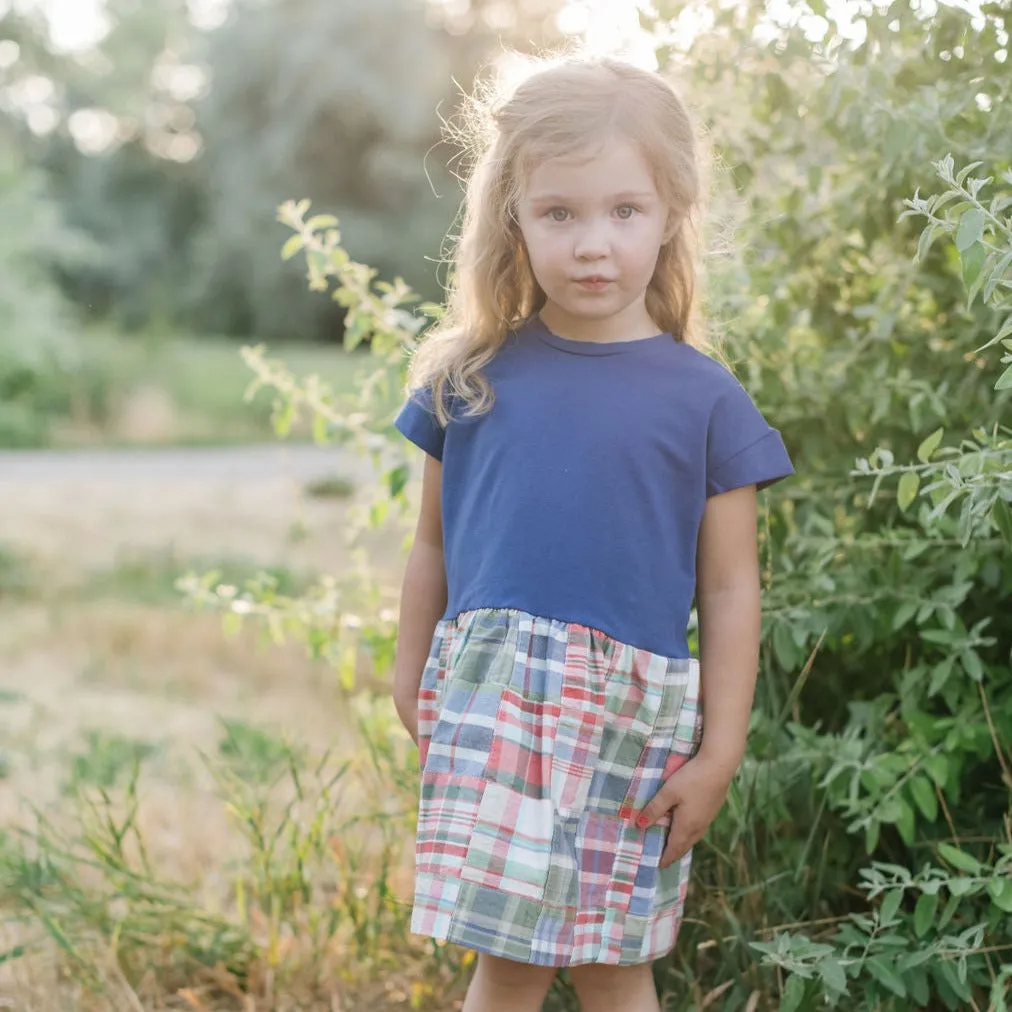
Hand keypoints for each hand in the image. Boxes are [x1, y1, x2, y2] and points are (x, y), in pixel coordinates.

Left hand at [635, 753, 735, 867]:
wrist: (718, 766)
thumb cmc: (691, 779)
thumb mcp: (668, 792)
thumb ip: (654, 809)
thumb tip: (639, 825)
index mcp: (686, 825)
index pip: (674, 848)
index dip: (666, 858)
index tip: (659, 866)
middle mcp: (699, 826)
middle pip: (685, 845)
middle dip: (675, 854)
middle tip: (665, 860)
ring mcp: (708, 819)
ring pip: (694, 838)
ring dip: (684, 844)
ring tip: (676, 847)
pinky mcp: (713, 809)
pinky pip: (700, 829)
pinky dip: (691, 835)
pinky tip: (690, 828)